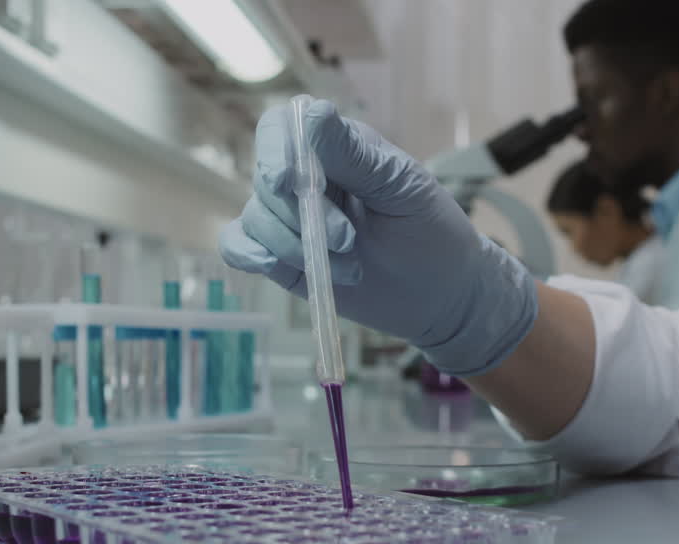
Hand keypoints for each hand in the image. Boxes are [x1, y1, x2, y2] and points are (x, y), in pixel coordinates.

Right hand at [219, 96, 537, 375]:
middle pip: (267, 179)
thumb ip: (354, 156)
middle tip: (347, 242)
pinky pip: (239, 245)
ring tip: (345, 268)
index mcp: (336, 147)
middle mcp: (305, 178)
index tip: (288, 183)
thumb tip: (311, 113)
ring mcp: (290, 219)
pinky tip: (272, 264)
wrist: (440, 295)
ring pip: (256, 217)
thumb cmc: (431, 232)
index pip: (283, 128)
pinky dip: (246, 253)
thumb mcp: (401, 188)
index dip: (276, 151)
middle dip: (302, 216)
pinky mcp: (281, 257)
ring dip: (293, 246)